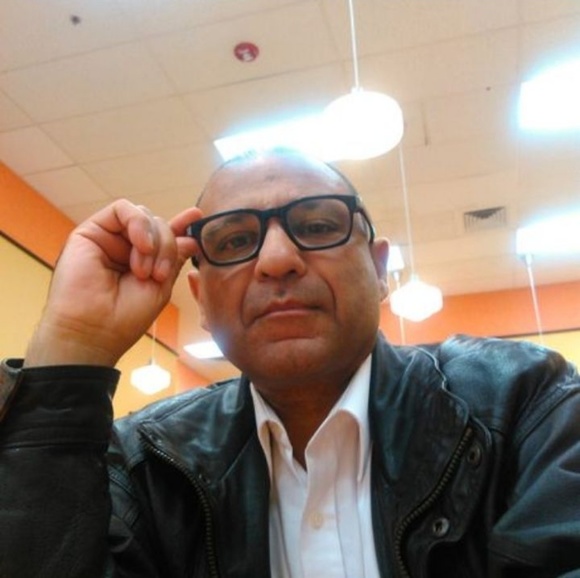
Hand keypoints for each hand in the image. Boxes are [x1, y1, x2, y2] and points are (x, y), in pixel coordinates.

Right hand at [25, 200, 200, 366]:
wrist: (94, 331)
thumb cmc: (126, 317)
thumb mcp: (161, 286)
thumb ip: (174, 259)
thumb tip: (192, 238)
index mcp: (144, 261)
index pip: (165, 236)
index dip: (182, 226)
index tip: (197, 216)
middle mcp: (126, 248)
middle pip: (159, 226)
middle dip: (168, 248)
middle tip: (160, 275)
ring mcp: (109, 238)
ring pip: (144, 216)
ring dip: (154, 242)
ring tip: (146, 271)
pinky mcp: (91, 231)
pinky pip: (122, 208)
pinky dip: (138, 223)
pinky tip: (141, 246)